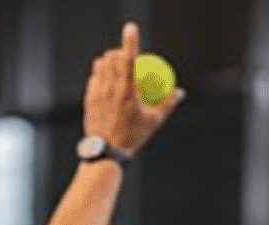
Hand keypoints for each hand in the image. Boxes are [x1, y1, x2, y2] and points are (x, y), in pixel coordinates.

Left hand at [83, 22, 184, 155]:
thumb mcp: (154, 122)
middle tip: (127, 57)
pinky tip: (107, 83)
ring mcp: (97, 92)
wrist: (106, 152)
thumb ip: (167, 104)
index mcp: (127, 90)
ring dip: (109, 61)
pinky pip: (94, 78)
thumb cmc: (132, 137)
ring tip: (117, 69)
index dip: (130, 40)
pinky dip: (100, 75)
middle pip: (112, 56)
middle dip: (119, 51)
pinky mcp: (89, 98)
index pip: (129, 58)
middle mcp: (110, 87)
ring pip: (100, 65)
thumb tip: (179, 92)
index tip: (131, 28)